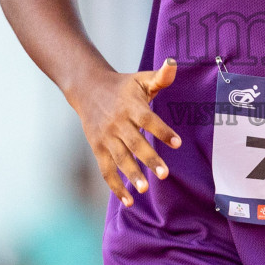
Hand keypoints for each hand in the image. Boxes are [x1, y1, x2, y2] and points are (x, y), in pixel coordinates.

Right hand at [74, 58, 181, 206]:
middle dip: (149, 158)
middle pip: (134, 143)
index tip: (177, 142)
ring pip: (119, 159)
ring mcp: (106, 138)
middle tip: (164, 174)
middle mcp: (117, 123)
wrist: (87, 88)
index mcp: (130, 105)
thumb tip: (174, 63)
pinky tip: (128, 201)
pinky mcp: (98, 149)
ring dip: (131, 174)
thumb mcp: (141, 79)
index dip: (162, 131)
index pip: (148, 119)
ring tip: (144, 189)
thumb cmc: (122, 86)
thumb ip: (161, 77)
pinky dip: (116, 186)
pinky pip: (106, 170)